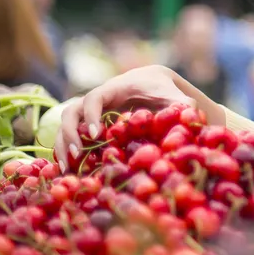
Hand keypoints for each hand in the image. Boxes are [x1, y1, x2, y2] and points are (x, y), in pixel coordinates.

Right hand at [54, 65, 197, 171]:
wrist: (153, 84)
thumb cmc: (164, 90)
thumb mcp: (175, 96)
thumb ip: (184, 105)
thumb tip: (190, 119)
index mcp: (116, 88)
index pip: (95, 98)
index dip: (92, 115)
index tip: (97, 135)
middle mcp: (98, 99)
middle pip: (71, 111)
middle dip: (70, 133)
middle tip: (76, 156)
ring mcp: (90, 111)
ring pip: (66, 124)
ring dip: (63, 145)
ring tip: (67, 169)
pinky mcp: (89, 123)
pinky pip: (70, 134)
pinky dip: (65, 149)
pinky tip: (68, 170)